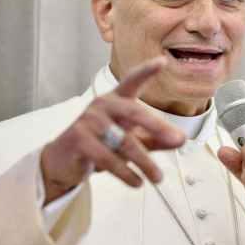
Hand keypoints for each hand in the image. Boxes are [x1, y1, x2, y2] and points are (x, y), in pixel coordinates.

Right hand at [40, 57, 185, 204]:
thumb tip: (180, 140)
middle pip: (135, 112)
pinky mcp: (79, 140)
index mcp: (116, 100)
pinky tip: (137, 182)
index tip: (162, 62)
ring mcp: (89, 121)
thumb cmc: (99, 145)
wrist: (63, 162)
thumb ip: (155, 138)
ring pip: (125, 142)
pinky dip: (126, 173)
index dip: (146, 71)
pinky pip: (108, 158)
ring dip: (145, 163)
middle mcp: (102, 105)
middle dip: (159, 127)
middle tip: (178, 140)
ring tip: (158, 177)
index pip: (132, 81)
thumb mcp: (130, 140)